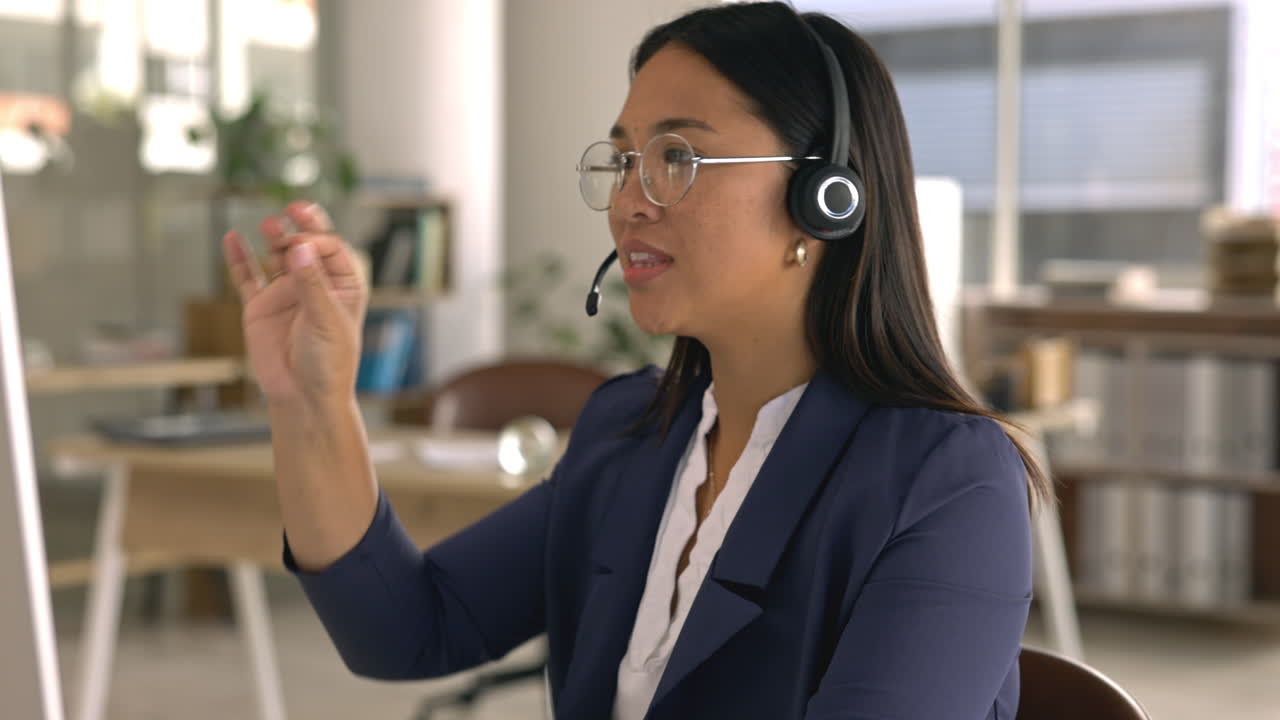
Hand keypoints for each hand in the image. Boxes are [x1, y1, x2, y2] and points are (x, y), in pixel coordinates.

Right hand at [220, 202, 367, 405]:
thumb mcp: (325, 321)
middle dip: (302, 227)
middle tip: (293, 210)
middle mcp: (315, 285)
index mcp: (343, 286)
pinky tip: (231, 238)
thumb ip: (311, 284)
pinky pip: (246, 278)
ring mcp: (286, 294)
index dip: (317, 241)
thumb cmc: (328, 362)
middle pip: (307, 245)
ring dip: (275, 238)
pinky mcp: (260, 307)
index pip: (331, 250)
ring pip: (278, 256)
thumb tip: (300, 247)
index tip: (302, 245)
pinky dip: (239, 259)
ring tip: (270, 224)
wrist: (302, 396)